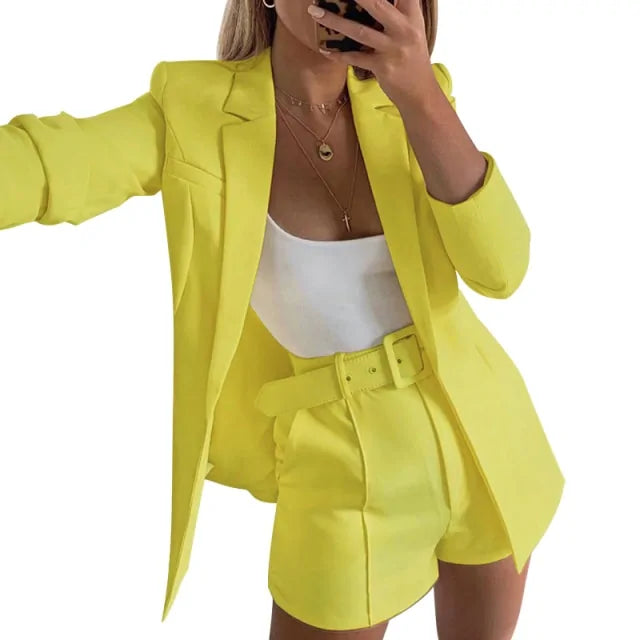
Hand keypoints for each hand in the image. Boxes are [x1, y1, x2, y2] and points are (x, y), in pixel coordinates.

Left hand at [307, 0, 438, 109]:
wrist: (420, 93)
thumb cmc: (413, 59)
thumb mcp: (412, 31)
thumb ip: (397, 13)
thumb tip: (373, 4)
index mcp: (412, 16)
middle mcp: (404, 30)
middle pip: (377, 5)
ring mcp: (392, 49)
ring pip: (360, 31)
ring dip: (334, 21)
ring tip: (314, 12)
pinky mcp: (382, 67)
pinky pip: (355, 58)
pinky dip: (338, 55)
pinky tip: (324, 50)